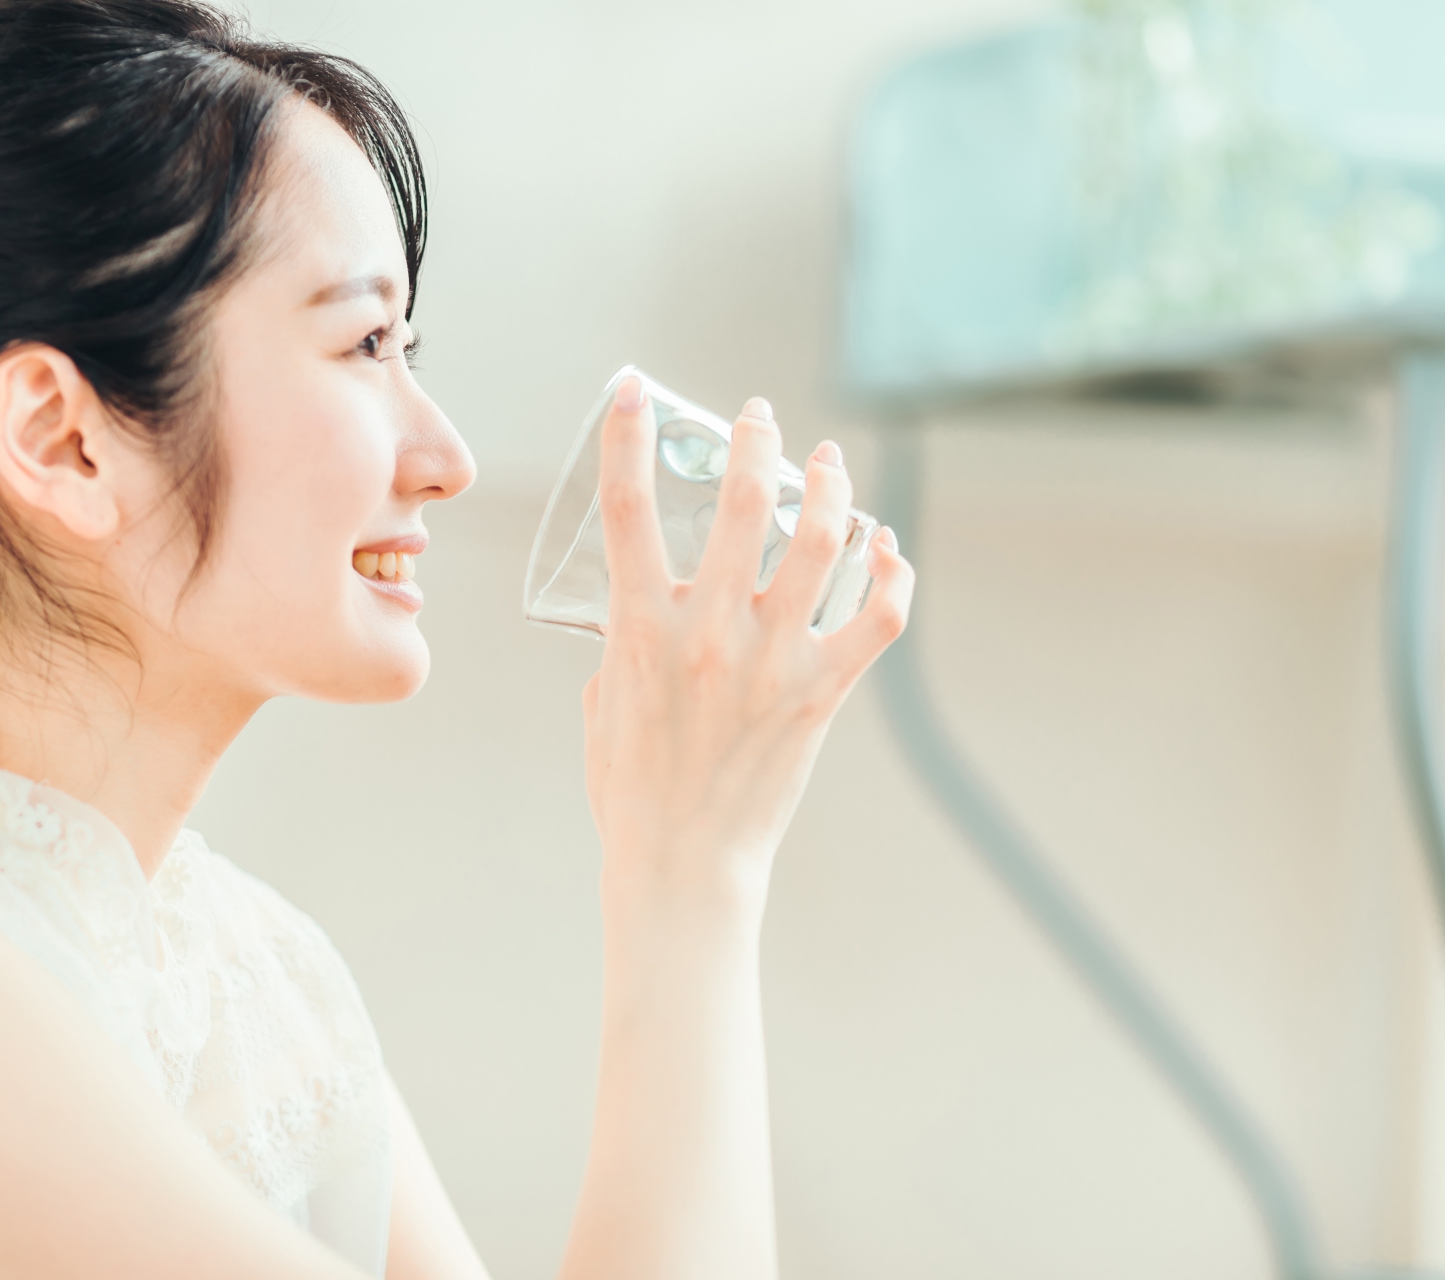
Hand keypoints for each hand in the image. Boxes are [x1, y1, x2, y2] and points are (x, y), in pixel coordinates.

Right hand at [581, 376, 913, 911]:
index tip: (637, 391)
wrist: (682, 864)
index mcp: (638, 629)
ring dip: (829, 488)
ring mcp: (771, 659)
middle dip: (752, 442)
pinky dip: (892, 572)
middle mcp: (708, 632)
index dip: (628, 436)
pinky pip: (877, 616)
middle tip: (759, 417)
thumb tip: (639, 620)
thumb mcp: (601, 702)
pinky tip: (889, 546)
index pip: (627, 508)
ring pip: (820, 542)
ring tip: (829, 464)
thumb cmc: (630, 790)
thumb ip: (621, 647)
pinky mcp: (821, 691)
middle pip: (738, 504)